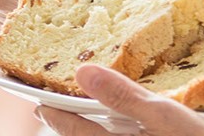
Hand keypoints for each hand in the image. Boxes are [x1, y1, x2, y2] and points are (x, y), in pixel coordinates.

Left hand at [36, 64, 203, 135]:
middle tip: (55, 112)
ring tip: (91, 118)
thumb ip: (124, 96)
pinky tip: (135, 126)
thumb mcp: (166, 117)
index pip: (74, 130)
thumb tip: (83, 72)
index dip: (55, 114)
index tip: (38, 103)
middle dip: (73, 127)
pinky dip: (123, 132)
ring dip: (97, 132)